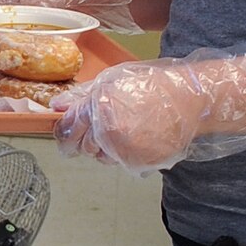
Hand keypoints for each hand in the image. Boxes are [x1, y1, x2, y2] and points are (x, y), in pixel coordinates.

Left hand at [51, 53, 245, 173]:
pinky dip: (125, 155)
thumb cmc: (153, 85)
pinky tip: (139, 138)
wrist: (190, 99)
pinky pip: (121, 164)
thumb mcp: (112, 82)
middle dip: (87, 140)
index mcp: (99, 106)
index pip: (69, 129)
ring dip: (106, 149)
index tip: (68, 136)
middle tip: (106, 128)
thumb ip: (81, 97)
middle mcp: (109, 131)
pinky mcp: (140, 162)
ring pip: (101, 158)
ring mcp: (125, 149)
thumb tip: (55, 107)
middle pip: (82, 147)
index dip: (65, 133)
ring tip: (127, 130)